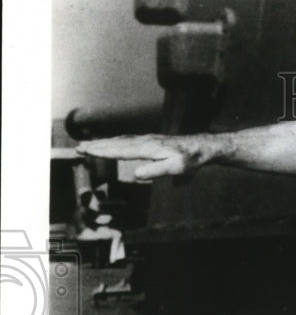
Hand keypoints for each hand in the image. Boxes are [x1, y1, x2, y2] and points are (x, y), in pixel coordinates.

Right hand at [76, 134, 207, 179]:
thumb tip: (136, 175)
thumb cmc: (188, 160)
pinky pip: (127, 139)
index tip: (86, 151)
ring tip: (87, 145)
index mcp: (147, 148)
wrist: (199, 147)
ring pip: (120, 139)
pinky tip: (110, 142)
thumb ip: (156, 171)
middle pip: (116, 143)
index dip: (102, 151)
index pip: (120, 150)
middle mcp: (144, 141)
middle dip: (96, 146)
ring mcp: (146, 139)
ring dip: (103, 142)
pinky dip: (114, 140)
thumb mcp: (175, 168)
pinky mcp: (149, 140)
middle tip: (77, 148)